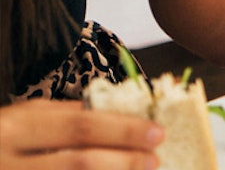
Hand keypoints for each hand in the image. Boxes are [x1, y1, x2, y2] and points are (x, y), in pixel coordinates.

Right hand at [0, 98, 162, 169]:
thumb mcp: (16, 118)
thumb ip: (58, 116)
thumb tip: (114, 113)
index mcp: (12, 129)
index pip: (78, 127)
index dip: (121, 131)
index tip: (156, 132)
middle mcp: (7, 163)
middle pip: (79, 164)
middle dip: (123, 162)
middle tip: (154, 159)